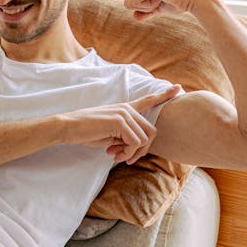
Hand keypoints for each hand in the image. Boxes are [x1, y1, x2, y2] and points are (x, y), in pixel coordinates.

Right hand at [64, 83, 181, 164]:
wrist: (68, 127)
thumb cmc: (85, 132)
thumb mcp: (109, 134)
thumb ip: (124, 136)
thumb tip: (135, 148)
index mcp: (125, 109)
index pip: (148, 100)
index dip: (165, 95)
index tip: (179, 88)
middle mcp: (127, 109)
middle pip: (151, 132)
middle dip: (142, 150)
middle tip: (124, 157)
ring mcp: (125, 114)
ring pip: (144, 140)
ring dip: (132, 153)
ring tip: (115, 155)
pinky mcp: (120, 122)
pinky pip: (135, 143)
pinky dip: (126, 152)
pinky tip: (112, 153)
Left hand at [123, 0, 211, 20]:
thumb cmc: (178, 1)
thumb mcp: (158, 7)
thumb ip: (146, 11)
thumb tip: (136, 17)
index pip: (129, 2)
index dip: (146, 7)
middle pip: (127, 3)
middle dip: (146, 7)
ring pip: (130, 4)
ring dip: (148, 6)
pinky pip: (135, 3)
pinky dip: (150, 5)